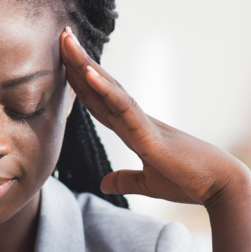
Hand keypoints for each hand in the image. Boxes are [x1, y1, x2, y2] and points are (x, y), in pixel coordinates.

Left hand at [60, 27, 249, 206]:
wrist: (217, 187)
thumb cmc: (187, 181)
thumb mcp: (147, 183)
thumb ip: (125, 180)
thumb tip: (103, 184)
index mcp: (132, 130)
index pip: (99, 102)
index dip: (80, 84)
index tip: (64, 64)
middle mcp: (134, 120)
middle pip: (100, 87)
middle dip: (78, 63)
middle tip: (62, 36)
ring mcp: (141, 122)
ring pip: (108, 89)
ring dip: (85, 64)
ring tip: (67, 41)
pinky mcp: (148, 132)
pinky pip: (123, 106)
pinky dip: (105, 89)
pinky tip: (87, 72)